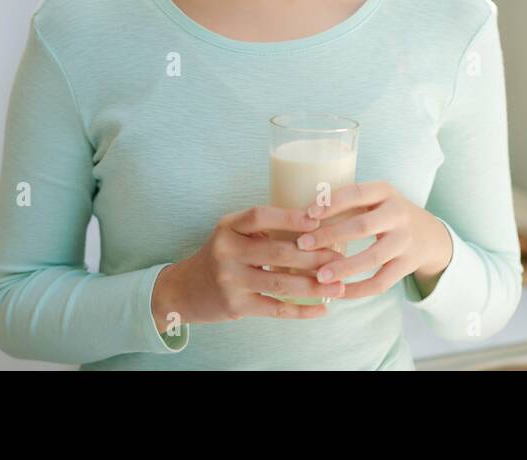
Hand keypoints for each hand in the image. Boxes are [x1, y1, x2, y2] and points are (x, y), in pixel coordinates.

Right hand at [153, 205, 347, 328]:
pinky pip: (276, 309)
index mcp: (228, 227)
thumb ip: (263, 228)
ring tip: (340, 286)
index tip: (318, 221)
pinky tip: (322, 308)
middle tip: (341, 258)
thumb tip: (315, 225)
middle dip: (314, 256)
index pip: (260, 216)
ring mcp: (231, 281)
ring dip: (315, 285)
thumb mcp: (233, 233)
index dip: (290, 218)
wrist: (185, 290)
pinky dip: (301, 310)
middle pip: (278, 252)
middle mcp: (227, 252)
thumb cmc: (221, 255)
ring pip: (281, 283)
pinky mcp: (236, 306)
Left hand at [296, 181, 450, 300]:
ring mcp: (405, 241)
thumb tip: (298, 216)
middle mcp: (398, 214)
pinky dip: (359, 290)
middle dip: (329, 236)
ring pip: (372, 258)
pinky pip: (381, 282)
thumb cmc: (385, 214)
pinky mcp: (408, 265)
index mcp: (385, 191)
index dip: (332, 203)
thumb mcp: (374, 199)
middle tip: (302, 245)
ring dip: (344, 268)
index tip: (308, 214)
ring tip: (319, 277)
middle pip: (362, 226)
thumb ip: (345, 203)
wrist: (430, 235)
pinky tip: (339, 292)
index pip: (356, 193)